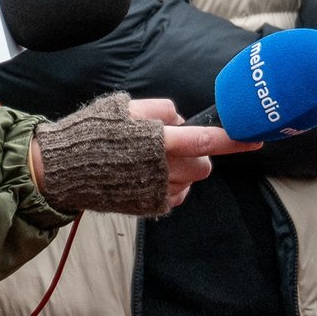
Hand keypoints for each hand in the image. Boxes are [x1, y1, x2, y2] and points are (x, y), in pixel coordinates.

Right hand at [30, 97, 260, 209]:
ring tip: (152, 162)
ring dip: (182, 171)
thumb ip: (163, 112)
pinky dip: (171, 187)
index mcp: (158, 142)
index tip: (257, 140)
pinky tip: (149, 178)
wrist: (60, 170)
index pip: (207, 141)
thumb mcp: (127, 108)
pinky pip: (176, 197)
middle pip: (203, 165)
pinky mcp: (147, 207)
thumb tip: (184, 122)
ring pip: (190, 182)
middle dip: (197, 155)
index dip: (234, 141)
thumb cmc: (93, 134)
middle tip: (173, 146)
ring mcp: (155, 192)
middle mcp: (161, 170)